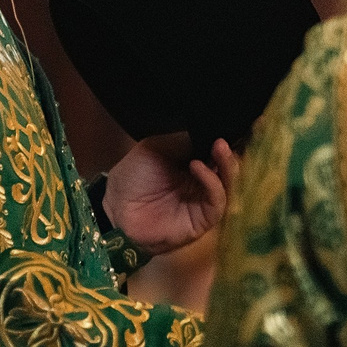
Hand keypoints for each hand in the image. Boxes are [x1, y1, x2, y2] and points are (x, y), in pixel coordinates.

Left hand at [102, 132, 240, 254]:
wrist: (115, 208)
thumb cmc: (133, 177)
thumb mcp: (157, 147)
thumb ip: (185, 140)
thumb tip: (213, 131)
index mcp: (194, 163)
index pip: (219, 151)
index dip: (226, 139)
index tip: (229, 127)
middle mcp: (203, 182)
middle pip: (229, 167)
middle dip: (231, 151)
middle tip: (224, 138)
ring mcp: (204, 201)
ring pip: (229, 184)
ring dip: (227, 164)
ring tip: (219, 147)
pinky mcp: (202, 220)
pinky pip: (217, 201)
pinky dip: (212, 183)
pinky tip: (198, 167)